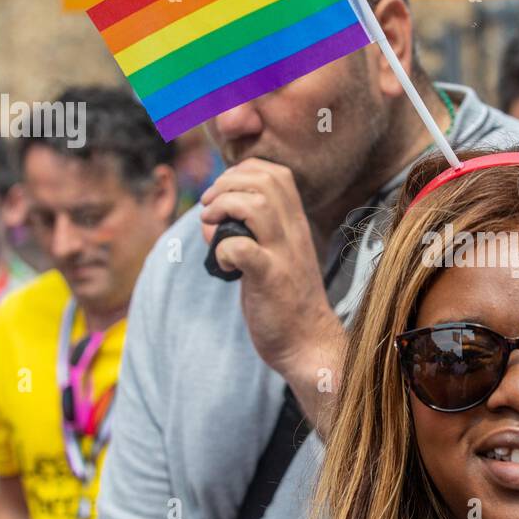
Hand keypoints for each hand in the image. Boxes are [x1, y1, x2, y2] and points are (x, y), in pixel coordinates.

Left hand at [199, 159, 345, 434]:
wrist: (309, 344)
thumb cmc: (288, 302)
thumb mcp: (282, 255)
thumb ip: (262, 231)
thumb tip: (224, 212)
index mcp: (296, 224)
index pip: (275, 173)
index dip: (240, 174)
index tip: (221, 197)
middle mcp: (293, 233)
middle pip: (263, 180)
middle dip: (224, 186)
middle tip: (210, 211)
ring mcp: (283, 255)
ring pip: (253, 205)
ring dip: (221, 210)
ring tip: (211, 232)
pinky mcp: (270, 279)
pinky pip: (240, 248)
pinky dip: (221, 250)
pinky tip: (222, 266)